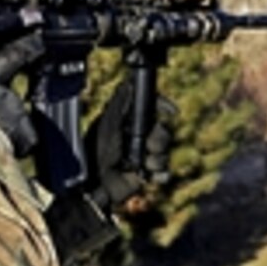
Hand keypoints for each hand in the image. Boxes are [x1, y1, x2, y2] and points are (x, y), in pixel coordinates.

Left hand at [85, 77, 175, 209]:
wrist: (95, 184)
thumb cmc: (96, 151)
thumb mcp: (108, 122)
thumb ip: (121, 102)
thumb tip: (131, 82)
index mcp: (127, 121)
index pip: (151, 108)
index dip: (162, 107)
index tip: (171, 112)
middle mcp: (136, 135)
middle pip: (163, 130)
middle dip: (158, 139)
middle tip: (146, 145)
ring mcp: (142, 153)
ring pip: (164, 150)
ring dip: (156, 158)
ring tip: (142, 164)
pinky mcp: (146, 172)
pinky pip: (164, 169)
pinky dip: (159, 173)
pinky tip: (150, 175)